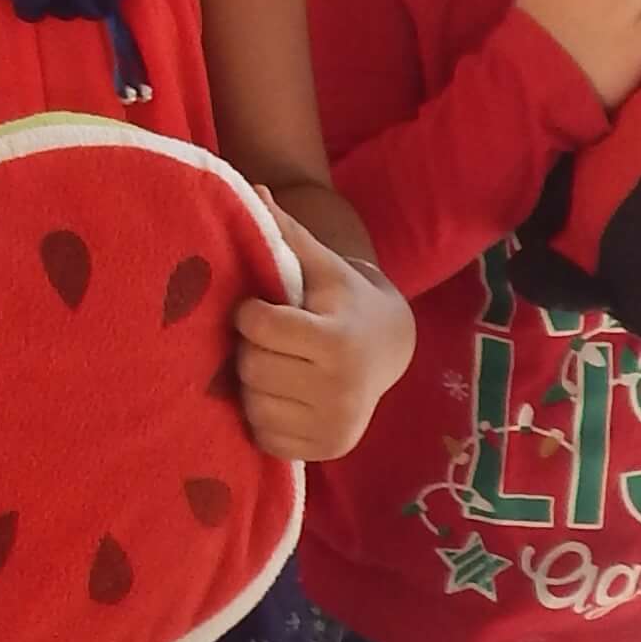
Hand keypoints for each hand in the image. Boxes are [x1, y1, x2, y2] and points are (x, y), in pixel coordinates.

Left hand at [232, 210, 412, 468]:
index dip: (249, 314)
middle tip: (265, 339)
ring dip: (253, 384)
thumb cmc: (344, 299)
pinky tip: (283, 394)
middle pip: (251, 369)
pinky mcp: (324, 452)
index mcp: (338, 341)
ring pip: (252, 405)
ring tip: (275, 364)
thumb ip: (286, 232)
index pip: (259, 329)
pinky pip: (263, 436)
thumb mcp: (322, 265)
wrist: (391, 348)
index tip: (259, 307)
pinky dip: (263, 415)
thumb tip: (253, 189)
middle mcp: (340, 391)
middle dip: (250, 349)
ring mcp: (334, 427)